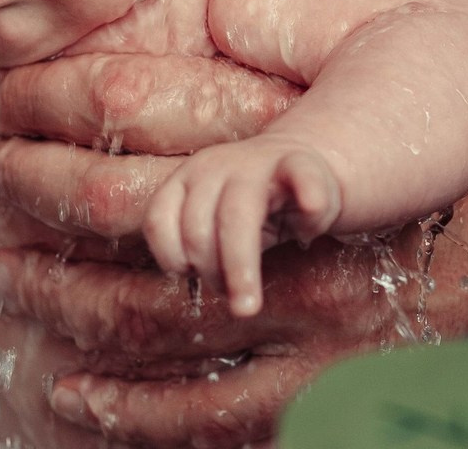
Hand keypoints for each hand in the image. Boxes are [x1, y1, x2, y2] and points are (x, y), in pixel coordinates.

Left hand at [0, 0, 467, 446]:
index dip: (45, 108)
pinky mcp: (332, 385)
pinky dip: (125, 413)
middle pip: (124, 221)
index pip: (138, 113)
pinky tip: (64, 397)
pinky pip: (207, 416)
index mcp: (305, 107)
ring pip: (147, 328)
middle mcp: (309, 222)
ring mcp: (320, 317)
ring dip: (48, 305)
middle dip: (26, 198)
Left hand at [143, 136, 341, 316]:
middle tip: (234, 304)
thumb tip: (194, 292)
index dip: (170, 256)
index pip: (159, 218)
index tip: (191, 277)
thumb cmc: (253, 207)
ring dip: (240, 263)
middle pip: (198, 225)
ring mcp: (258, 162)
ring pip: (239, 212)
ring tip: (249, 305)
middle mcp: (216, 166)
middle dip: (211, 272)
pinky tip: (308, 223)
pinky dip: (307, 197)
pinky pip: (301, 176)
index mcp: (187, 179)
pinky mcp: (301, 163)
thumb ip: (201, 252)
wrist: (306, 163)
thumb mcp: (217, 224)